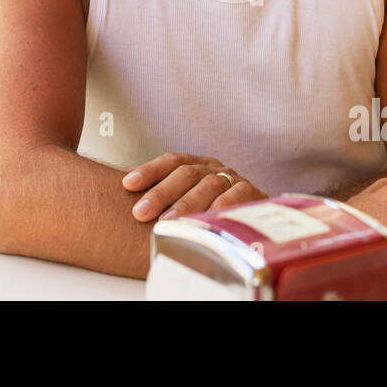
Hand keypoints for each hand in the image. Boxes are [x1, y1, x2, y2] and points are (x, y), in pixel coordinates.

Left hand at [122, 152, 264, 221]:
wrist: (261, 225)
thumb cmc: (214, 213)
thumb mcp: (190, 201)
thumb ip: (164, 196)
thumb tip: (124, 191)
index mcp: (199, 166)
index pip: (172, 161)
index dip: (149, 170)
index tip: (127, 183)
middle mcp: (216, 169)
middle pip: (186, 173)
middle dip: (161, 192)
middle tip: (139, 211)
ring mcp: (235, 180)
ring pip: (208, 186)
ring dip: (185, 204)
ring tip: (165, 222)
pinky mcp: (254, 195)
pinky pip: (234, 200)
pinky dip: (217, 210)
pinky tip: (201, 222)